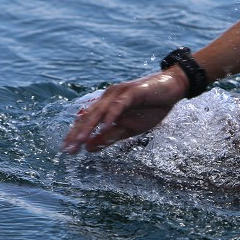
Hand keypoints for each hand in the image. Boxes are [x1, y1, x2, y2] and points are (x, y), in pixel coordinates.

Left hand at [62, 69, 188, 152]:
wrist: (173, 88)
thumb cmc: (151, 108)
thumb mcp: (129, 129)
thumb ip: (109, 137)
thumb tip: (89, 148)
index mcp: (106, 106)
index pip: (86, 122)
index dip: (75, 135)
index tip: (66, 151)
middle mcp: (108, 97)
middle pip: (88, 117)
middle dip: (77, 134)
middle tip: (68, 150)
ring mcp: (118, 93)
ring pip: (99, 112)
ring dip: (89, 127)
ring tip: (80, 141)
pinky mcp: (131, 92)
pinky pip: (118, 106)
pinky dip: (110, 117)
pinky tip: (103, 128)